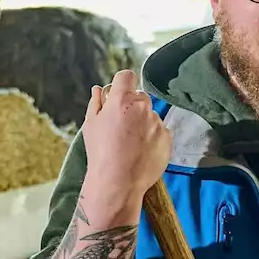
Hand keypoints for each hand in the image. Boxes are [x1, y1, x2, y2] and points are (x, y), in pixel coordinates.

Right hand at [81, 69, 171, 211]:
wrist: (119, 182)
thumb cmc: (101, 153)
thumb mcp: (91, 125)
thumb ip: (96, 103)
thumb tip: (98, 89)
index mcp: (121, 100)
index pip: (127, 76)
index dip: (122, 83)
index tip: (119, 92)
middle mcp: (143, 108)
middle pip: (140, 97)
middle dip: (132, 105)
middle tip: (122, 125)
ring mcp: (157, 123)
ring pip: (151, 115)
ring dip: (144, 122)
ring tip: (131, 143)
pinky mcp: (168, 138)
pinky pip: (160, 131)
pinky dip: (153, 137)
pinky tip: (142, 150)